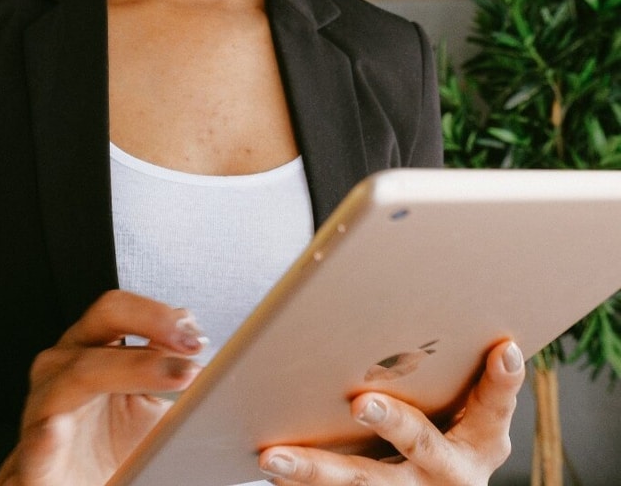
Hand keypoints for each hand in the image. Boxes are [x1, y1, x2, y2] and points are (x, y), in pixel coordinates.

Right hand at [0, 290, 205, 485]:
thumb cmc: (115, 443)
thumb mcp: (152, 396)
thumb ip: (169, 361)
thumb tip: (197, 338)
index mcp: (92, 345)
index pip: (120, 309)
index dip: (159, 315)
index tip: (195, 339)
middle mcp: (65, 364)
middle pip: (102, 321)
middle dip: (150, 327)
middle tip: (190, 351)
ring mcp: (45, 405)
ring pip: (77, 374)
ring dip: (128, 370)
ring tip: (171, 377)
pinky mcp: (34, 457)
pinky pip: (38, 441)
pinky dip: (47, 435)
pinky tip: (59, 430)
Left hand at [259, 339, 524, 485]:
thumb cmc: (448, 428)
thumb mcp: (467, 409)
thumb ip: (457, 370)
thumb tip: (445, 306)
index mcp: (481, 441)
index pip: (495, 406)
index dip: (502, 380)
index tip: (502, 349)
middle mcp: (450, 472)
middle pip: (420, 443)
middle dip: (392, 423)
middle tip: (361, 404)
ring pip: (362, 483)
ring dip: (315, 470)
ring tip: (273, 456)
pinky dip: (300, 485)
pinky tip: (270, 470)